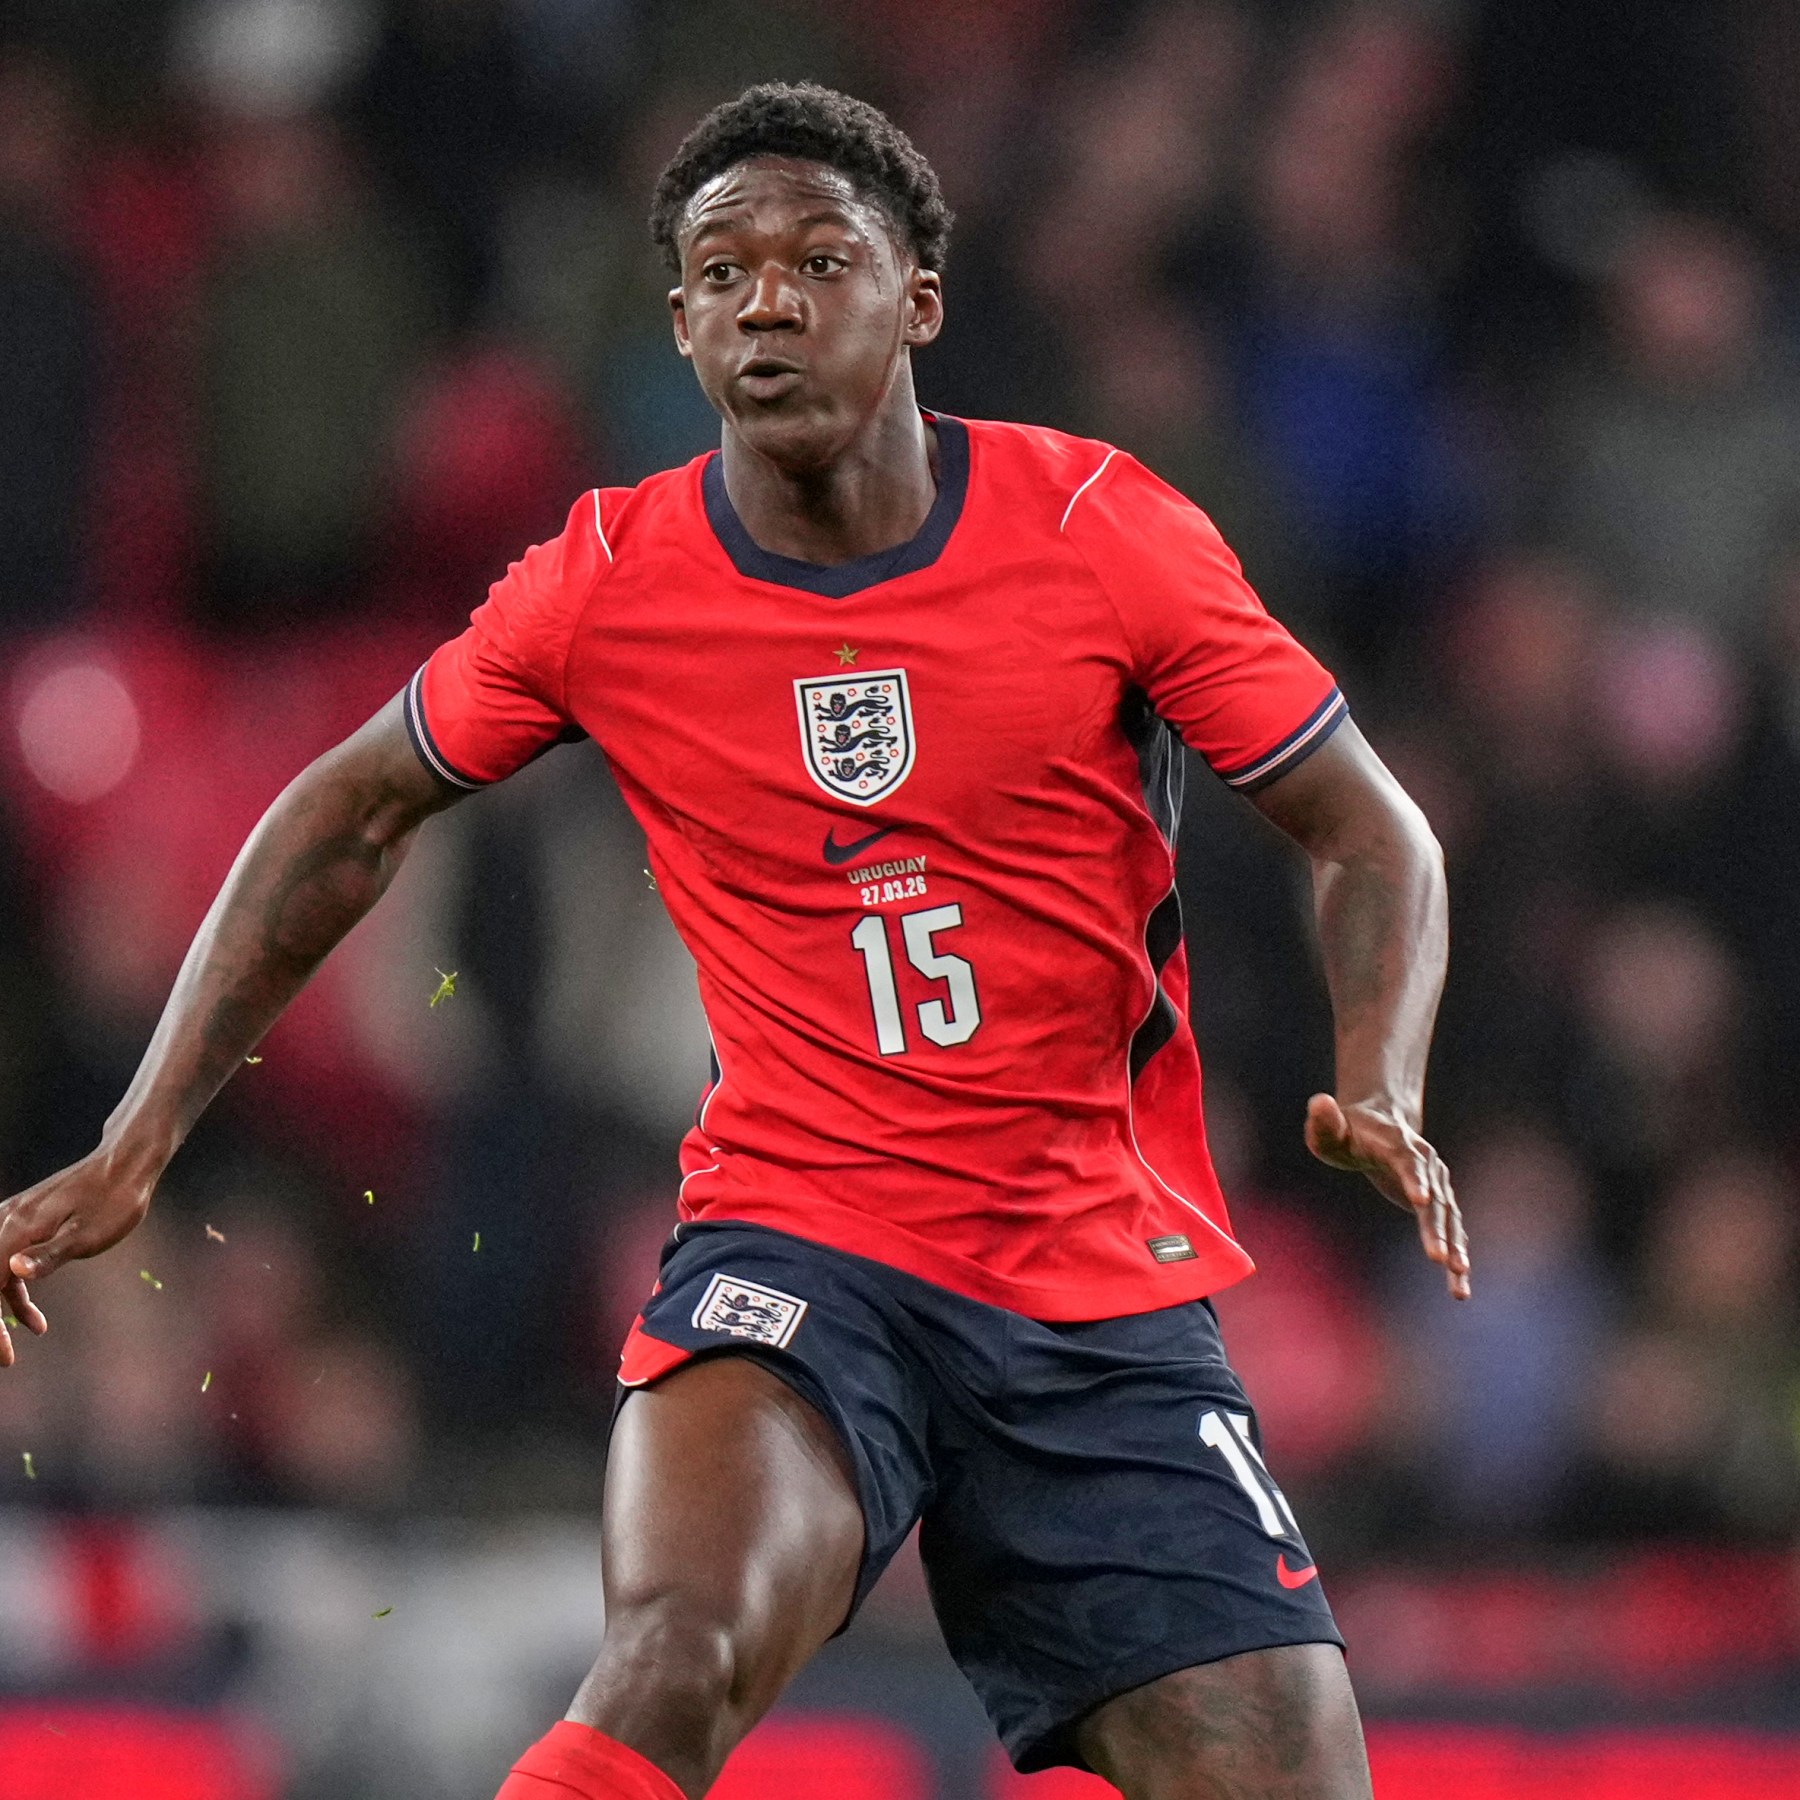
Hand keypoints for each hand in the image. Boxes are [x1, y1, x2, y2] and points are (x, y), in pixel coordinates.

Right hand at [0, 1148, 157, 1364]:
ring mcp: (12, 1220)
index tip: (3, 1355)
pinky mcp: (23, 1224)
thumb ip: (50, 1255)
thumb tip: (13, 1271)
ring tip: (16, 1347)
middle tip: (4, 1359)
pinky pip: (5, 1263)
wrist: (126, 1165)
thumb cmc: (114, 1200)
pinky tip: (34, 1320)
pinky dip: (14, 1293)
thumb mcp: (88, 1235)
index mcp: (15, 1227)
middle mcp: (5, 1221)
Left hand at [1305, 1094, 1469, 1299]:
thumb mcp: (1330, 1126)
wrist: (1382, 1123)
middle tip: (1439, 1258)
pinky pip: (1452, 1232)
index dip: (1415, 1179)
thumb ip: (1324, 1119)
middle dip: (1437, 1228)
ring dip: (1455, 1247)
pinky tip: (1460, 1286)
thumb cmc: (1348, 1130)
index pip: (1409, 1161)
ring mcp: (1436, 1184)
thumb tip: (1320, 1103)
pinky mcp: (1438, 1204)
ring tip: (1459, 1276)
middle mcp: (1425, 1164)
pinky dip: (1457, 1255)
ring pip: (1449, 1218)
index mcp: (1399, 1144)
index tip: (1421, 1201)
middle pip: (1435, 1198)